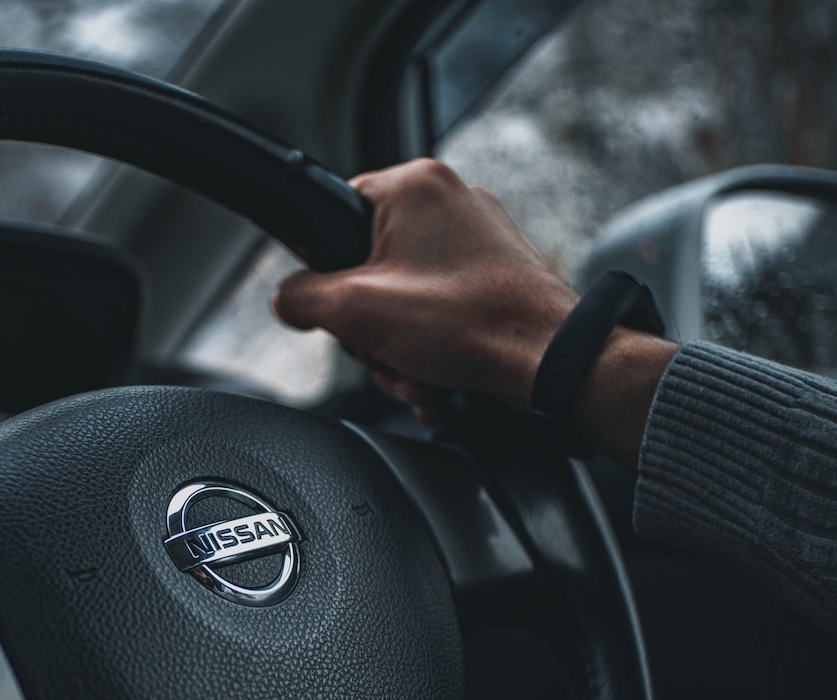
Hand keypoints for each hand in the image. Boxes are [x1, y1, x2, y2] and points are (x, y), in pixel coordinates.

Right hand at [272, 158, 676, 467]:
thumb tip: (288, 300)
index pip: (333, 212)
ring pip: (401, 294)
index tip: (339, 305)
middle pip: (366, 264)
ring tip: (415, 372)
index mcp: (412, 186)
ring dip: (397, 346)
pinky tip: (434, 377)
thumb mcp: (355, 311)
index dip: (325, 269)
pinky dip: (429, 347)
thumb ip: (301, 298)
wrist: (548, 359)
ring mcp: (475, 235)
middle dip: (370, 327)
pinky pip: (437, 307)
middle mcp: (448, 199)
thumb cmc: (469, 323)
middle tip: (384, 349)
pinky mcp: (494, 271)